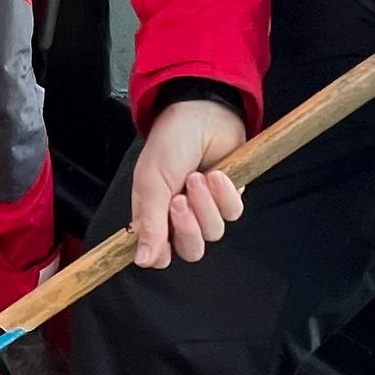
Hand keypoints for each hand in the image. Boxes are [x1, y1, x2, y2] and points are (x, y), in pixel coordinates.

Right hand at [129, 98, 249, 269]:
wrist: (201, 114)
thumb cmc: (170, 144)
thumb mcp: (150, 183)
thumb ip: (148, 224)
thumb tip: (142, 261)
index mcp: (155, 214)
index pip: (160, 253)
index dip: (161, 254)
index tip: (161, 245)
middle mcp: (182, 216)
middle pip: (191, 250)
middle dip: (187, 230)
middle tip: (179, 202)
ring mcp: (208, 207)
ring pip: (213, 232)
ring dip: (205, 204)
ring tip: (197, 177)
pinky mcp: (231, 197)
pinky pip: (233, 213)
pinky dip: (224, 194)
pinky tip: (216, 173)